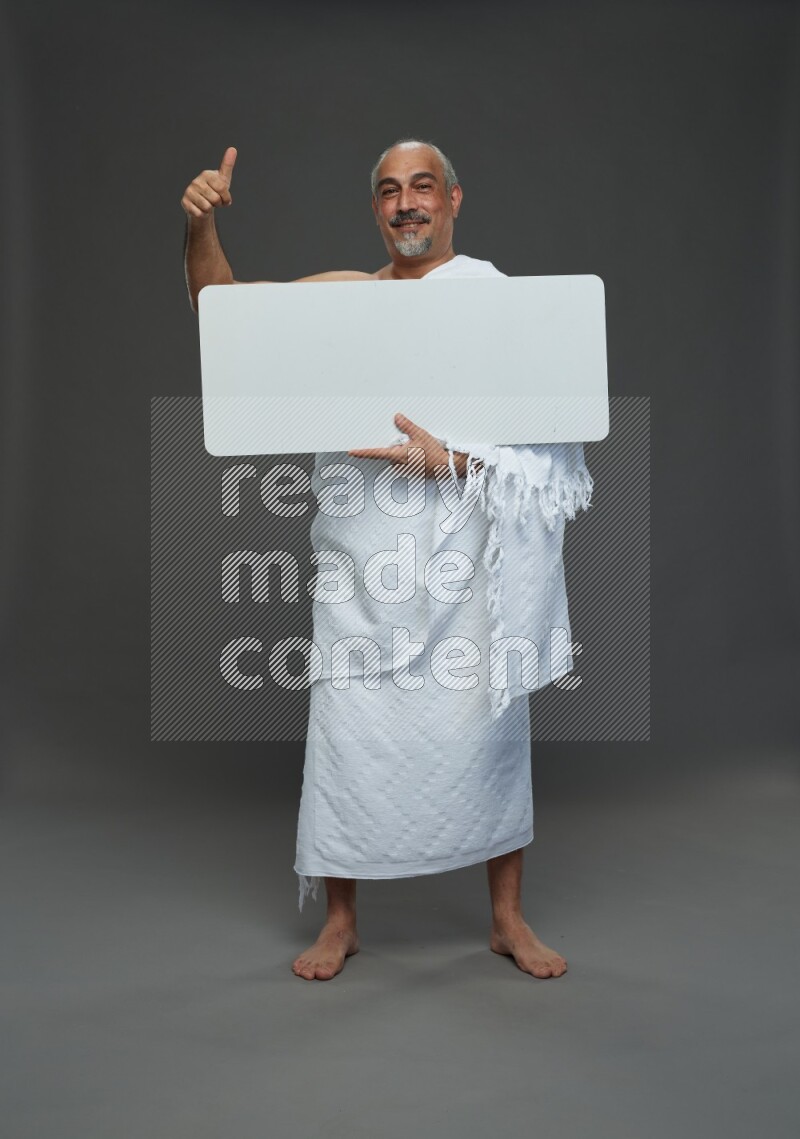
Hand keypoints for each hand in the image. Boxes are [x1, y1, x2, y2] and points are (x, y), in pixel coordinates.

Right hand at [181, 146, 236, 219]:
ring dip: (210, 209)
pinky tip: (201, 209)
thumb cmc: (214, 190)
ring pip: (207, 207)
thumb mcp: (223, 179)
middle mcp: (196, 181)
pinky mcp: (184, 202)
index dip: (226, 197)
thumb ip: (227, 165)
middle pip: (215, 199)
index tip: (224, 197)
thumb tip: (233, 149)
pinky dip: (203, 214)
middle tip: (214, 201)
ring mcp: (189, 191)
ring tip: (208, 204)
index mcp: (206, 174)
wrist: (202, 204)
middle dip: (218, 204)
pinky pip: (199, 213)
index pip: (223, 188)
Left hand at [348, 413, 471, 479]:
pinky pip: (406, 461)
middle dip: (398, 445)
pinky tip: (421, 455)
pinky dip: (412, 457)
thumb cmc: (433, 454)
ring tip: (419, 449)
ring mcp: (404, 469)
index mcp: (396, 455)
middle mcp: (398, 464)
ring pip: (398, 456)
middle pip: (390, 452)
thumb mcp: (419, 434)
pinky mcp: (411, 472)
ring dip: (405, 451)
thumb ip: (406, 426)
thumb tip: (397, 417)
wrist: (445, 467)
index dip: (362, 452)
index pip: (374, 453)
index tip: (352, 452)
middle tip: (411, 443)